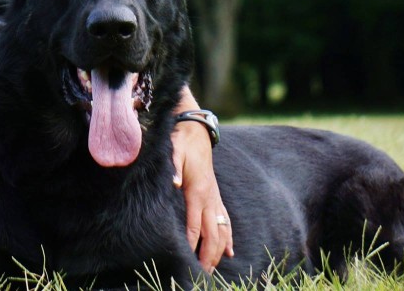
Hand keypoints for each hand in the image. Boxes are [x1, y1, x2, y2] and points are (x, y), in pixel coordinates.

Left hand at [172, 119, 233, 272]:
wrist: (196, 129)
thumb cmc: (182, 141)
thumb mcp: (174, 150)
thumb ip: (173, 167)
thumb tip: (173, 182)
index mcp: (198, 191)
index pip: (195, 224)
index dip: (192, 243)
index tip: (189, 261)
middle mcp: (210, 197)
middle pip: (212, 234)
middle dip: (208, 256)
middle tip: (202, 275)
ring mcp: (215, 197)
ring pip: (221, 230)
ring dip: (219, 251)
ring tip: (213, 269)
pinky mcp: (216, 195)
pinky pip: (225, 221)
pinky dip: (228, 237)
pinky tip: (230, 252)